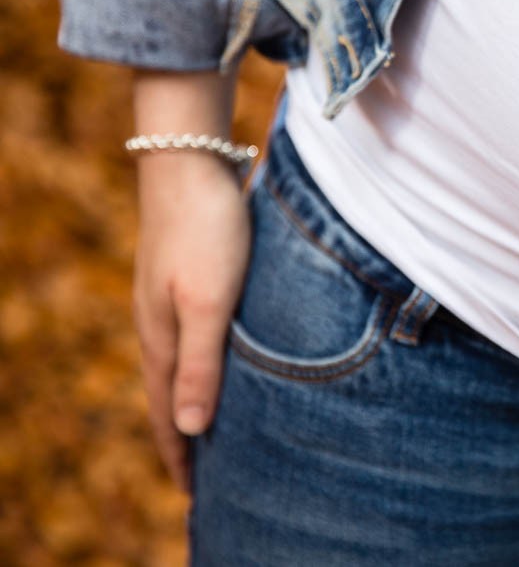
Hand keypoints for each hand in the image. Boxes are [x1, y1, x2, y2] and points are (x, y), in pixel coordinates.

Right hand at [132, 151, 249, 490]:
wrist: (189, 162)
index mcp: (163, 339)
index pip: (169, 412)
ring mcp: (169, 300)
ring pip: (180, 365)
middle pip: (169, 394)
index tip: (197, 494)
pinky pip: (193, 337)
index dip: (182, 454)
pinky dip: (204, 364)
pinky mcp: (188, 277)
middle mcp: (159, 325)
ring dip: (192, 401)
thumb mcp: (209, 301)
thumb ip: (201, 363)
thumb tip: (192, 427)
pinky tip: (221, 360)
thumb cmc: (206, 231)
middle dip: (184, 438)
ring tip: (210, 429)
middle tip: (203, 478)